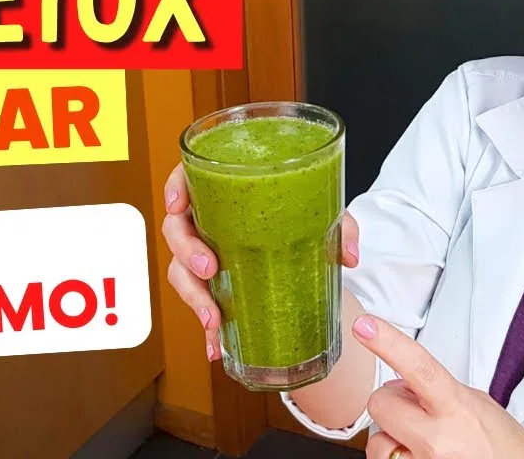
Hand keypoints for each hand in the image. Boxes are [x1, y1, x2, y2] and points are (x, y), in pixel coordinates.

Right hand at [161, 161, 359, 360]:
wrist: (305, 246)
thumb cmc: (302, 215)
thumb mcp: (324, 214)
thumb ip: (340, 226)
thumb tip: (348, 256)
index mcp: (225, 190)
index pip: (188, 177)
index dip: (174, 187)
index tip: (177, 204)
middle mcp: (207, 220)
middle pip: (176, 229)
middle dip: (187, 251)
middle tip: (209, 268)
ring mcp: (204, 253)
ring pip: (181, 270)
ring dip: (193, 296)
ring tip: (212, 318)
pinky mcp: (212, 285)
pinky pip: (200, 304)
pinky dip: (206, 328)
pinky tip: (214, 346)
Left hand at [352, 314, 523, 458]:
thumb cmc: (507, 452)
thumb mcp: (481, 407)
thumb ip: (437, 391)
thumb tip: (402, 385)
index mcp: (458, 409)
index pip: (418, 367)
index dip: (389, 344)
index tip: (366, 326)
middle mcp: (438, 439)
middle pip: (380, 404)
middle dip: (392, 405)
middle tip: (415, 414)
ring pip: (377, 440)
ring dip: (394, 437)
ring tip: (423, 444)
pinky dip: (398, 456)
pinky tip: (419, 457)